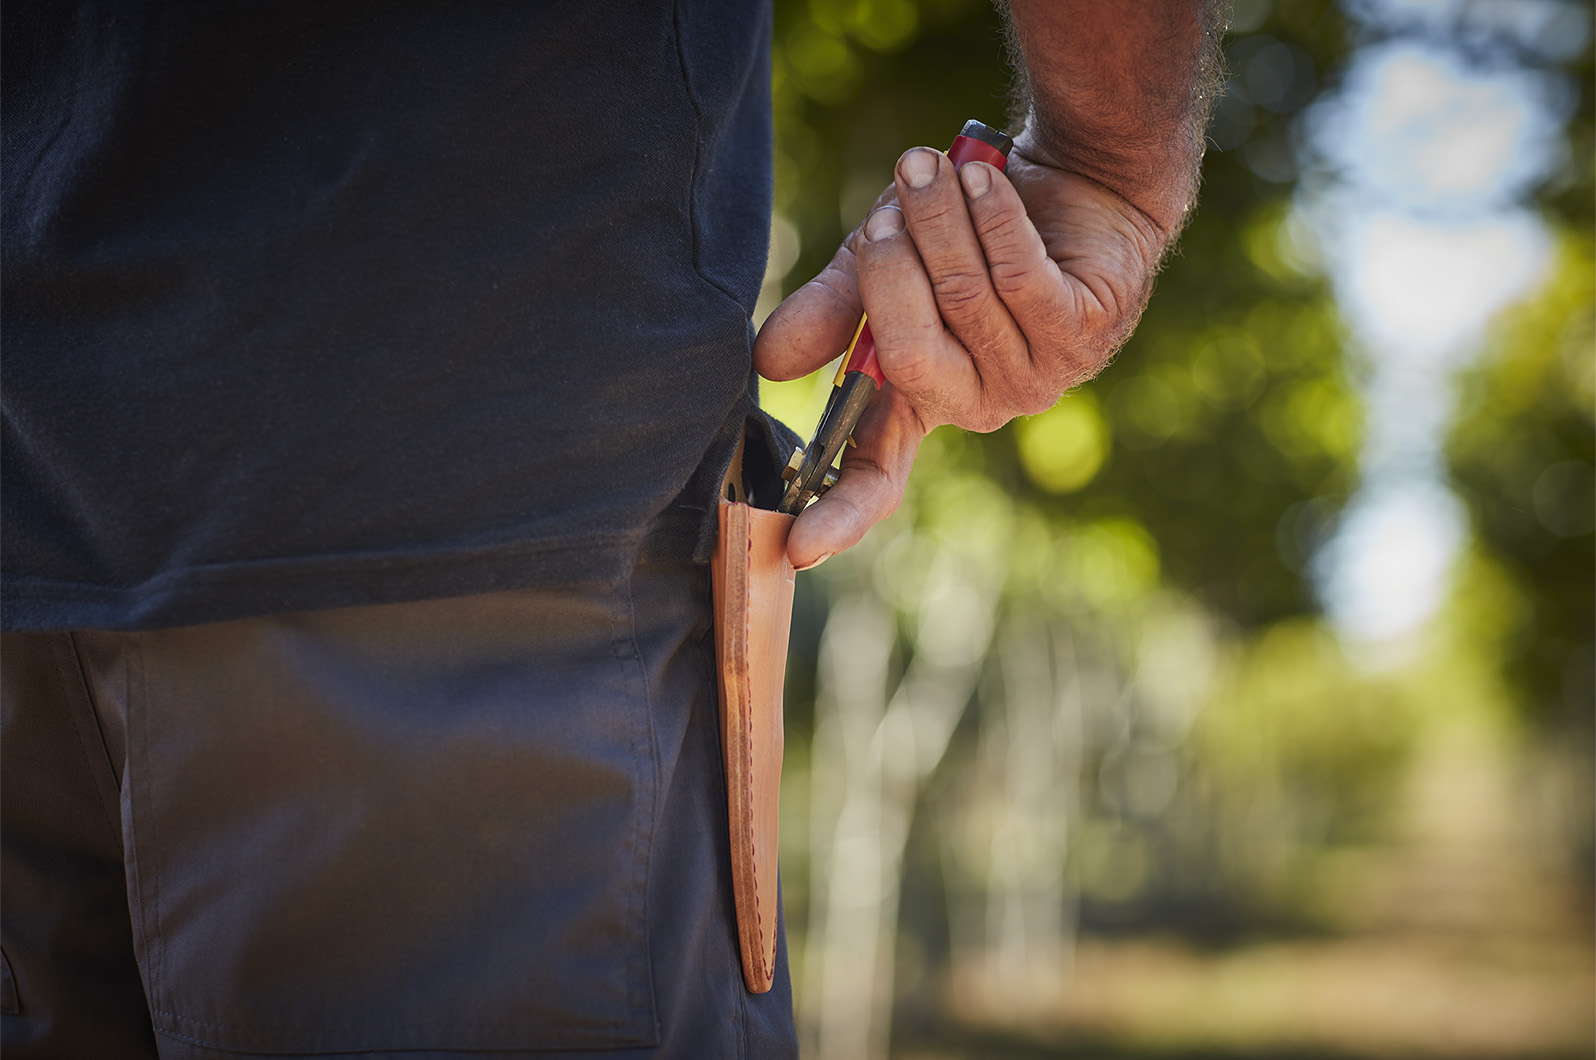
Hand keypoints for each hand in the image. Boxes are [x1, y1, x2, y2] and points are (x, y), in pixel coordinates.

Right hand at [754, 133, 1171, 568]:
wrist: (1074, 181)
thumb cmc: (965, 229)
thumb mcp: (881, 264)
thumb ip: (831, 311)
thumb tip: (766, 363)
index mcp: (923, 400)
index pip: (877, 474)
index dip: (840, 512)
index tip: (800, 548)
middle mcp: (981, 402)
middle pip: (911, 354)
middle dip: (891, 267)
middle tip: (888, 207)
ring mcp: (1038, 375)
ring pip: (966, 300)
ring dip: (942, 220)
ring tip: (931, 167)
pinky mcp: (1084, 333)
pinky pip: (1020, 277)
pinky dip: (996, 218)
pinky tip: (988, 179)